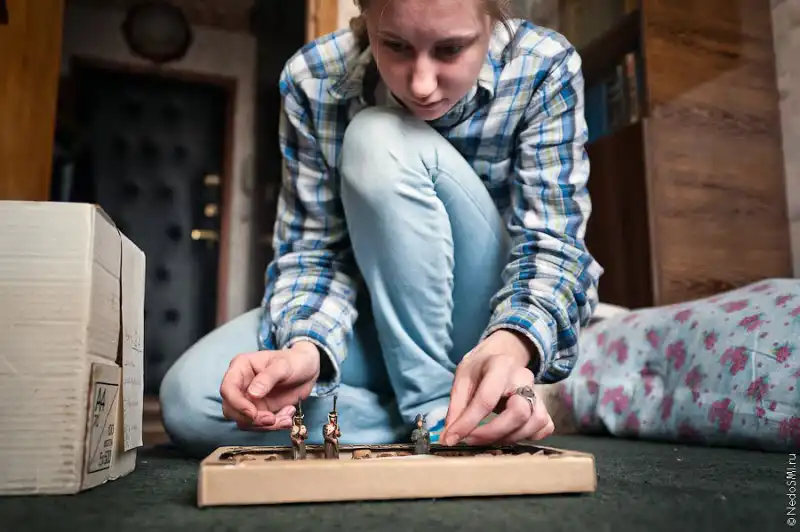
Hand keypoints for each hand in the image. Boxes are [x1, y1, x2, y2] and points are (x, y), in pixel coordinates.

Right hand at [219, 341, 320, 430]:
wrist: (308, 370)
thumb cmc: (294, 361)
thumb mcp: (284, 365)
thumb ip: (268, 377)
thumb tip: (252, 394)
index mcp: (241, 368)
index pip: (228, 389)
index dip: (237, 404)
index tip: (253, 413)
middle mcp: (241, 385)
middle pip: (232, 409)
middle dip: (252, 419)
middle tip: (272, 419)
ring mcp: (249, 399)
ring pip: (245, 421)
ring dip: (265, 425)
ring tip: (287, 416)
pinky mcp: (260, 410)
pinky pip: (259, 425)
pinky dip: (274, 425)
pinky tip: (288, 414)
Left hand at [440, 330, 553, 445]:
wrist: (501, 356)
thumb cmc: (480, 369)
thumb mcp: (462, 378)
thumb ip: (456, 406)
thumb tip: (450, 436)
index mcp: (500, 365)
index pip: (486, 399)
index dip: (468, 422)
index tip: (452, 438)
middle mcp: (524, 378)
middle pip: (519, 413)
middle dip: (493, 433)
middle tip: (471, 439)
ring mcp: (537, 392)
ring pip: (535, 423)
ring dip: (510, 438)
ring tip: (488, 438)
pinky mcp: (544, 405)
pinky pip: (544, 427)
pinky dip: (529, 437)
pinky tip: (510, 434)